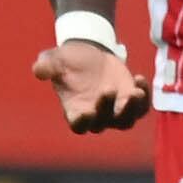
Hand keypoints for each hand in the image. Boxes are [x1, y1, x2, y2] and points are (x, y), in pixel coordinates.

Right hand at [33, 38, 149, 133]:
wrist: (91, 56)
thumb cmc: (70, 61)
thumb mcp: (56, 59)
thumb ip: (48, 66)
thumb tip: (38, 70)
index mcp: (75, 110)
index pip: (79, 126)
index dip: (83, 123)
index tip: (86, 112)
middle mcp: (95, 115)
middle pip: (103, 123)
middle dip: (107, 108)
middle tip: (107, 89)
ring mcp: (115, 111)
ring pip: (126, 121)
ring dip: (132, 110)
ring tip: (135, 92)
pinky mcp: (131, 102)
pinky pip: (141, 108)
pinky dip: (144, 98)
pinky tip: (139, 78)